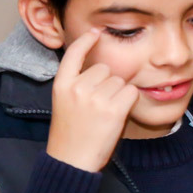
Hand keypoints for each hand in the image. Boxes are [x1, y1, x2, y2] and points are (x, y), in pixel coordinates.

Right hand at [46, 28, 139, 171]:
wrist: (71, 160)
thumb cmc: (71, 135)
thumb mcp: (64, 103)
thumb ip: (79, 85)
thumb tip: (103, 71)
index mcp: (61, 85)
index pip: (74, 54)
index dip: (85, 41)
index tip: (95, 33)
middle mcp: (78, 87)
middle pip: (105, 69)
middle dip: (107, 83)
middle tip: (98, 107)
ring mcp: (96, 97)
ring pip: (120, 81)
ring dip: (118, 94)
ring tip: (104, 114)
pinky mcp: (113, 108)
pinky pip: (131, 92)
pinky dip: (129, 102)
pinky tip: (117, 115)